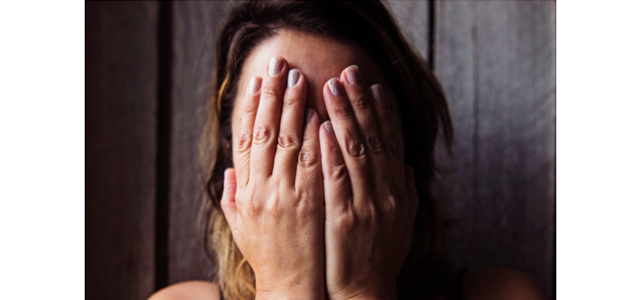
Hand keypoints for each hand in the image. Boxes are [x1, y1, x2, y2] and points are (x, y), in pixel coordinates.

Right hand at [220, 57, 324, 299]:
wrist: (291, 288)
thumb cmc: (268, 258)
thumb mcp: (241, 227)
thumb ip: (233, 196)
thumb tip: (231, 168)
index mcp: (246, 192)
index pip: (245, 140)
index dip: (249, 108)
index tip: (255, 82)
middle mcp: (263, 190)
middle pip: (265, 132)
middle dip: (272, 95)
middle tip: (279, 64)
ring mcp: (287, 195)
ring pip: (288, 141)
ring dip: (293, 106)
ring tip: (299, 77)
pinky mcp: (311, 203)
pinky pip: (312, 162)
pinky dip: (313, 136)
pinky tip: (318, 113)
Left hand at [319, 66, 419, 299]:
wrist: (365, 293)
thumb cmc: (380, 258)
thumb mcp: (402, 224)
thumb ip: (406, 192)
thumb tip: (409, 165)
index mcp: (399, 193)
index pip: (392, 143)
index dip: (385, 112)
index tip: (376, 86)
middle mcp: (387, 194)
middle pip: (374, 139)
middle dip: (362, 102)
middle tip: (350, 72)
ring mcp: (367, 205)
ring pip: (356, 151)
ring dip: (345, 115)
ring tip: (332, 86)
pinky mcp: (345, 218)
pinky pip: (338, 178)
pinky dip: (332, 150)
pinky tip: (324, 126)